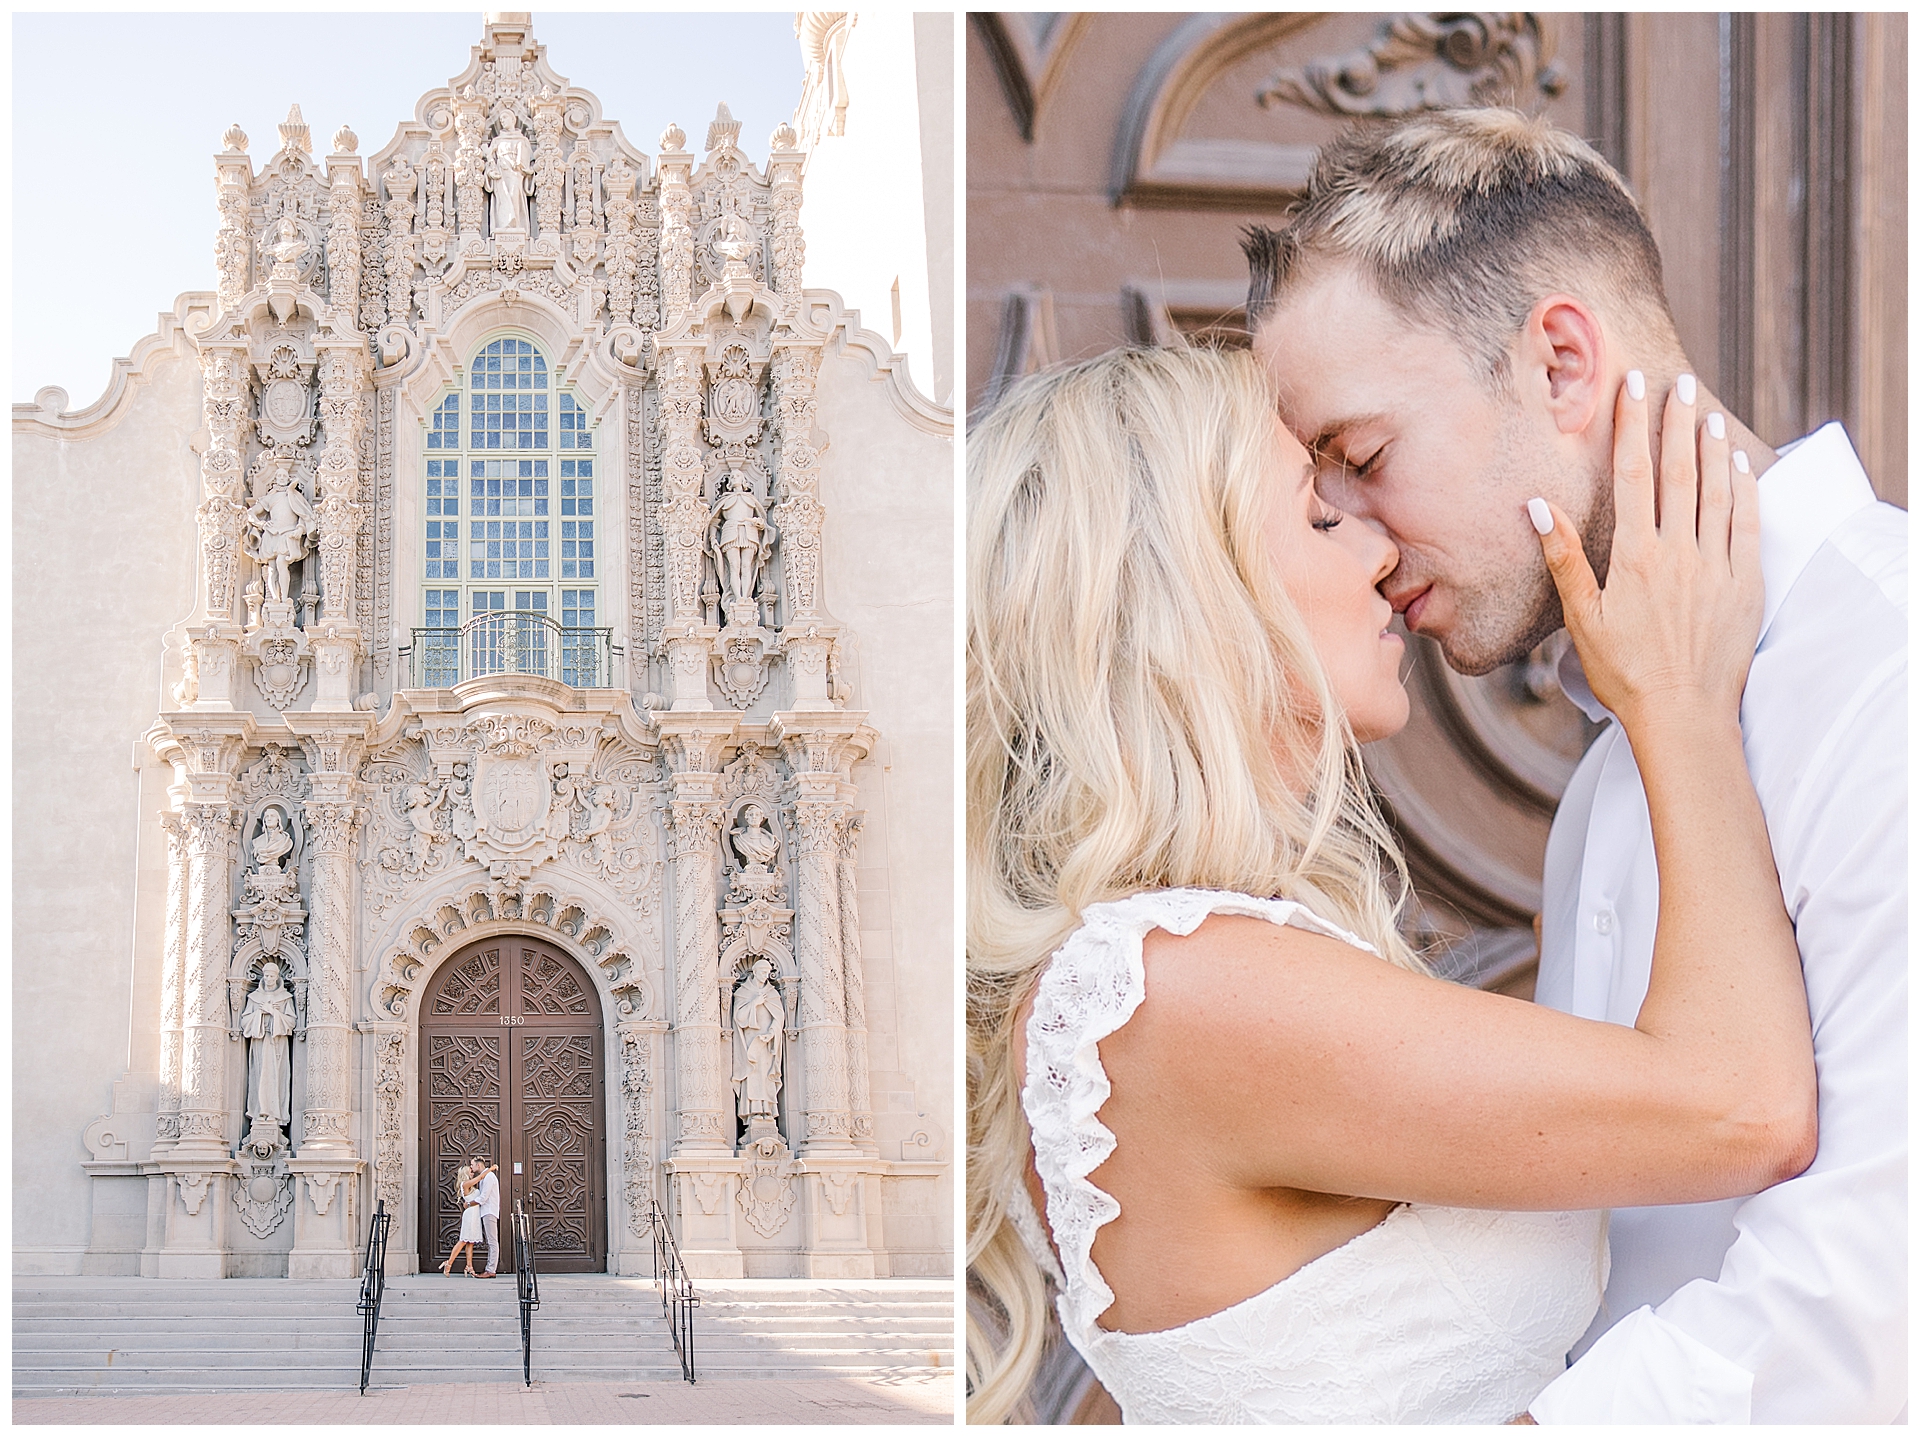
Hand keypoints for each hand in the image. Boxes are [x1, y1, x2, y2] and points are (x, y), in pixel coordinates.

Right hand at [1530, 370, 1761, 734]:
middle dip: (1677, 421)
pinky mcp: (1745, 583)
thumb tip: (1539, 507)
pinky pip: (1749, 523)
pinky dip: (1746, 489)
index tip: (1633, 389)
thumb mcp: (1581, 618)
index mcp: (1636, 556)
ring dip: (1712, 447)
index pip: (1633, 475)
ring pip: (1718, 490)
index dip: (1632, 427)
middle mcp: (1680, 551)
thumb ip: (1564, 558)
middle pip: (1679, 471)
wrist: (1682, 715)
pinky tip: (1741, 466)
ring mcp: (1717, 565)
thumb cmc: (1624, 672)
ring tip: (1707, 412)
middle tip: (1681, 382)